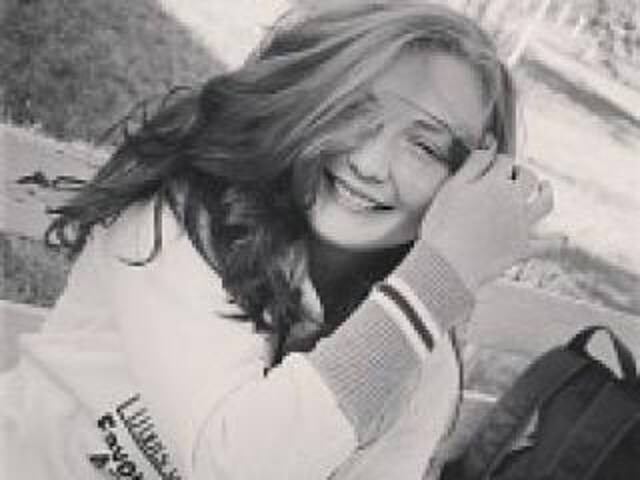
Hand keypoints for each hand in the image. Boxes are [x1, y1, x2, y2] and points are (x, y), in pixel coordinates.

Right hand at [418, 138, 561, 291]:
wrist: (448, 264)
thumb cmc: (443, 225)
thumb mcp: (452, 188)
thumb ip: (473, 164)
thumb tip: (490, 144)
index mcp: (496, 183)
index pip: (504, 161)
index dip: (498, 159)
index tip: (493, 161)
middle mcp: (515, 201)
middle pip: (528, 178)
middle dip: (523, 172)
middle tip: (516, 172)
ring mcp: (522, 225)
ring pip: (545, 203)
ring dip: (547, 192)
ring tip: (546, 187)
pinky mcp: (522, 249)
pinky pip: (546, 245)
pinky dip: (556, 241)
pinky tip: (564, 238)